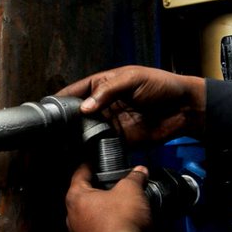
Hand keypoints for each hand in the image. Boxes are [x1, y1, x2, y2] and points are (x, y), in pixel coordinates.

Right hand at [57, 65, 205, 144]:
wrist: (184, 109)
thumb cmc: (161, 85)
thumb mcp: (133, 79)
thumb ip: (108, 91)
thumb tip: (85, 107)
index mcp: (103, 85)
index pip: (76, 91)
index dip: (61, 99)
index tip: (47, 108)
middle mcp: (103, 104)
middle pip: (77, 113)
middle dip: (65, 121)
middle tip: (51, 131)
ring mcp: (110, 122)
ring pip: (86, 131)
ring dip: (76, 136)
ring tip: (60, 143)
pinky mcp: (120, 139)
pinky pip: (101, 144)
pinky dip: (91, 148)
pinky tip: (81, 152)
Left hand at [65, 163, 151, 231]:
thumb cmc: (121, 222)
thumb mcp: (131, 190)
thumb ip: (134, 178)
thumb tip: (140, 172)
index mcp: (76, 198)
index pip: (79, 174)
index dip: (88, 166)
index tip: (92, 163)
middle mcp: (73, 218)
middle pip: (84, 197)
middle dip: (98, 191)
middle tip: (112, 186)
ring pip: (90, 218)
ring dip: (102, 212)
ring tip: (119, 208)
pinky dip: (107, 229)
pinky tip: (121, 228)